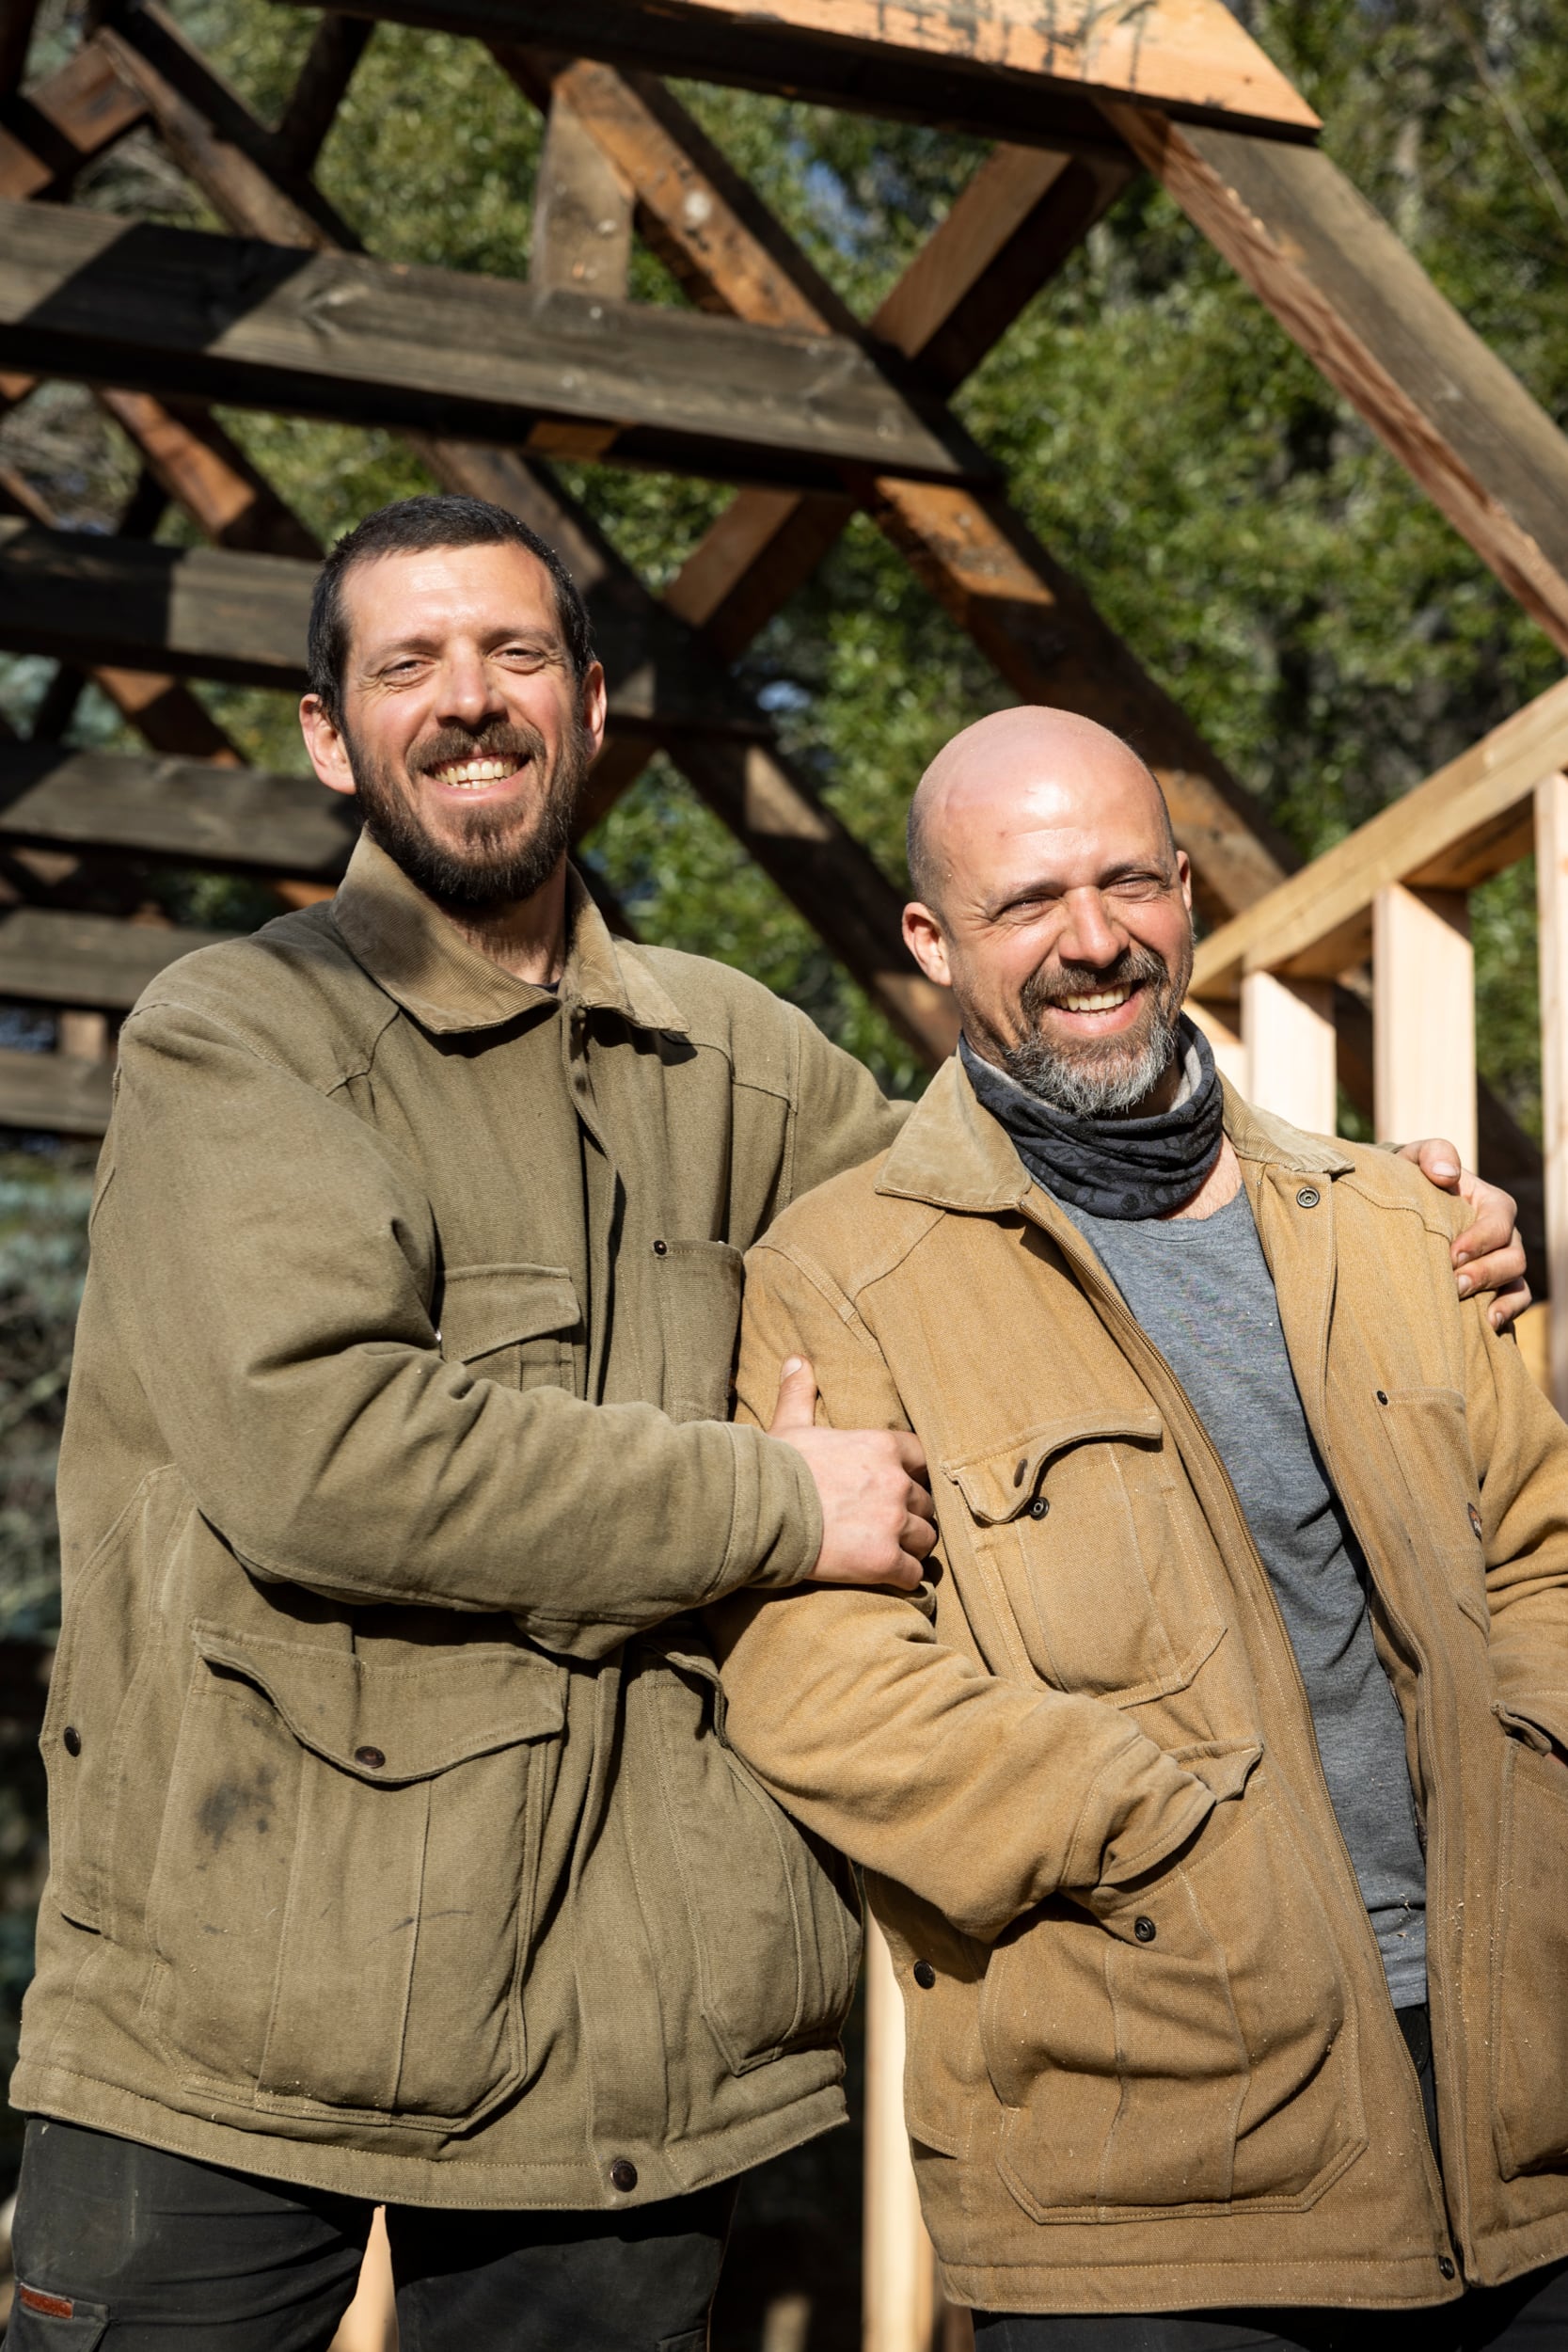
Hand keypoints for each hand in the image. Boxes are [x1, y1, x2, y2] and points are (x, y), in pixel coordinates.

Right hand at [769, 1356, 935, 1592]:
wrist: (761, 1514)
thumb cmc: (774, 1470)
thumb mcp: (789, 1426)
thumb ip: (800, 1394)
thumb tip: (796, 1360)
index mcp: (880, 1446)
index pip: (923, 1457)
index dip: (914, 1474)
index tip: (901, 1486)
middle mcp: (895, 1482)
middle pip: (926, 1503)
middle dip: (913, 1514)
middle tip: (892, 1525)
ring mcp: (892, 1523)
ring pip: (926, 1538)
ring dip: (913, 1547)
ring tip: (894, 1552)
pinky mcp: (884, 1560)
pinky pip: (913, 1572)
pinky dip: (906, 1577)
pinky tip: (892, 1577)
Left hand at [1395, 1141, 1529, 1332]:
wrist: (1396, 1209)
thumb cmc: (1409, 1180)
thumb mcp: (1414, 1158)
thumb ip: (1431, 1153)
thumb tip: (1447, 1174)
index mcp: (1489, 1203)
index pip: (1499, 1221)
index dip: (1481, 1239)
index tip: (1450, 1254)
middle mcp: (1502, 1236)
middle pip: (1512, 1256)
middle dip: (1485, 1272)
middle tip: (1453, 1285)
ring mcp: (1500, 1263)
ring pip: (1515, 1282)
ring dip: (1494, 1296)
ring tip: (1464, 1307)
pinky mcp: (1493, 1287)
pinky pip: (1514, 1303)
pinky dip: (1506, 1314)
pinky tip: (1485, 1325)